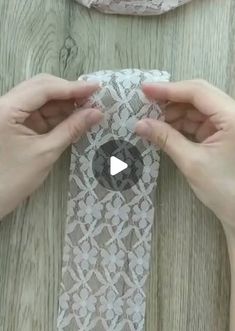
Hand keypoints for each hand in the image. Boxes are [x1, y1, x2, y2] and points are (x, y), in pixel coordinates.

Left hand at [0, 74, 102, 217]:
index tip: (96, 88)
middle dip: (68, 93)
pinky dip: (57, 115)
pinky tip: (74, 118)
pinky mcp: (14, 123)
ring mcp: (9, 113)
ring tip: (88, 109)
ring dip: (64, 103)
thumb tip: (96, 113)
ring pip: (41, 99)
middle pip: (41, 88)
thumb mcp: (46, 153)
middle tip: (93, 99)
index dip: (72, 87)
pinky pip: (39, 112)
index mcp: (6, 109)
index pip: (43, 88)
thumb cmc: (13, 180)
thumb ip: (71, 129)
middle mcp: (5, 105)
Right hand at [135, 80, 234, 234]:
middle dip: (171, 100)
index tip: (145, 90)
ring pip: (197, 109)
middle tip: (145, 105)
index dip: (169, 89)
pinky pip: (200, 121)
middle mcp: (233, 114)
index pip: (198, 92)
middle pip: (198, 96)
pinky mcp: (224, 133)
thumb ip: (165, 139)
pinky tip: (165, 128)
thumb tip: (139, 124)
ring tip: (152, 121)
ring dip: (174, 113)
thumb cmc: (224, 189)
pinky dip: (182, 124)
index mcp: (233, 117)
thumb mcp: (192, 162)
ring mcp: (229, 123)